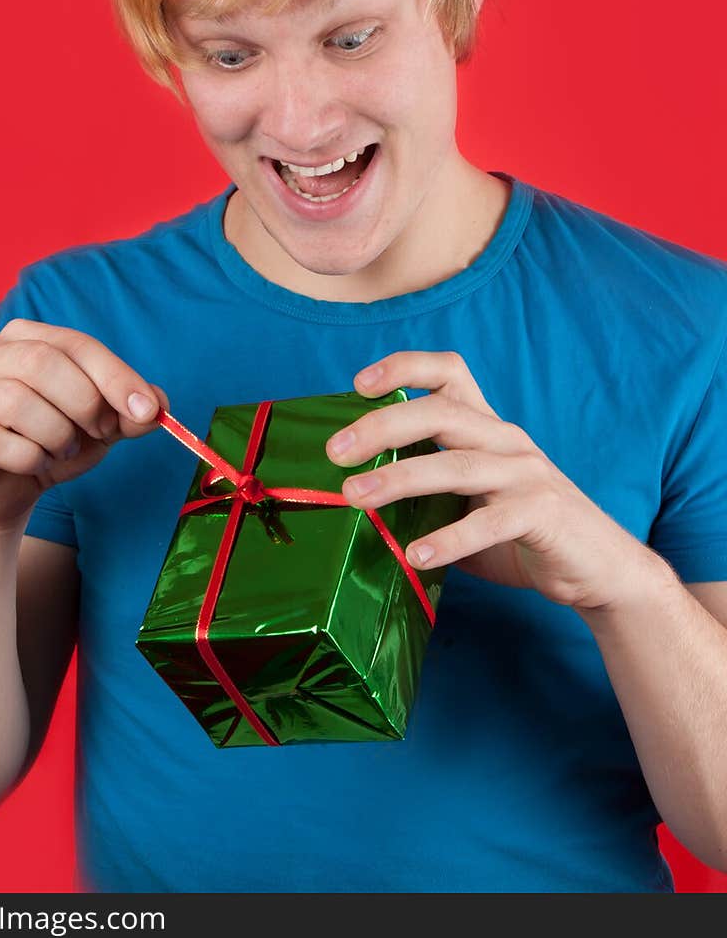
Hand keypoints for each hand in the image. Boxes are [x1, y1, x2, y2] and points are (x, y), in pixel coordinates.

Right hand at [0, 318, 167, 531]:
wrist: (2, 494)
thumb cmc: (51, 445)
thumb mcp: (100, 427)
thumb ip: (129, 411)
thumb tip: (158, 404)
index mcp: (25, 338)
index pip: (77, 344)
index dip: (116, 376)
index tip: (148, 409)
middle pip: (44, 363)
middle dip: (86, 404)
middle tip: (101, 434)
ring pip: (20, 402)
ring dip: (58, 436)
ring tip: (61, 451)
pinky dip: (31, 460)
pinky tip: (33, 465)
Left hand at [325, 350, 664, 613]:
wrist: (600, 570)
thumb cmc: (522, 535)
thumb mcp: (469, 503)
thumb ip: (425, 494)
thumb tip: (354, 499)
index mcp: (487, 428)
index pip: (450, 372)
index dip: (405, 367)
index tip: (359, 384)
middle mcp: (506, 440)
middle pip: (441, 412)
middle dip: (383, 426)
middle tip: (336, 452)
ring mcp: (526, 475)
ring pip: (456, 466)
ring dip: (399, 479)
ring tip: (356, 497)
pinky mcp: (542, 514)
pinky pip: (489, 522)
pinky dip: (448, 539)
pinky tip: (415, 555)